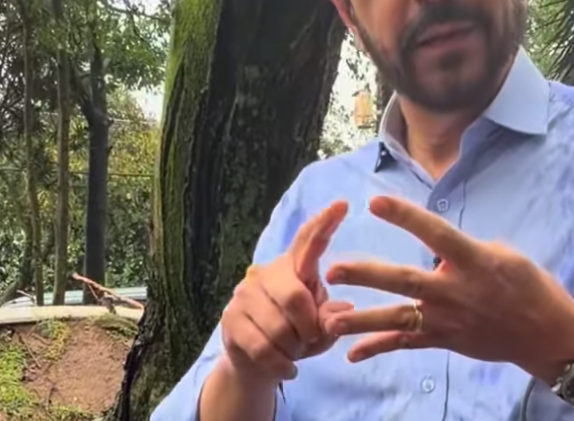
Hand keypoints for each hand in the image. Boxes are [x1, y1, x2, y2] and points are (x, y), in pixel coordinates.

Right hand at [219, 201, 352, 384]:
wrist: (256, 363)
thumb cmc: (296, 335)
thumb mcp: (320, 327)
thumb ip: (331, 317)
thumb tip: (339, 311)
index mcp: (294, 268)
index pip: (308, 241)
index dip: (324, 223)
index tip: (343, 204)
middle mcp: (266, 275)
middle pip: (295, 297)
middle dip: (308, 326)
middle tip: (310, 338)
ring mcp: (244, 297)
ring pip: (279, 329)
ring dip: (294, 349)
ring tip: (295, 351)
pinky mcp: (230, 321)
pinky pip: (263, 349)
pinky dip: (282, 365)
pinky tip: (287, 368)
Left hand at [322, 196, 573, 375]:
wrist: (546, 335)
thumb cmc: (528, 286)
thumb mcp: (502, 255)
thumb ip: (464, 250)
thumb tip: (436, 250)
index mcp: (473, 261)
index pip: (434, 233)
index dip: (405, 217)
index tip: (375, 202)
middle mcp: (455, 291)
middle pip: (404, 281)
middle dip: (368, 275)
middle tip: (334, 269)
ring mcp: (447, 320)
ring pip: (397, 319)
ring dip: (361, 319)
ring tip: (329, 320)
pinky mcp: (445, 340)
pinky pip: (406, 344)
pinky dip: (378, 347)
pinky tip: (351, 353)